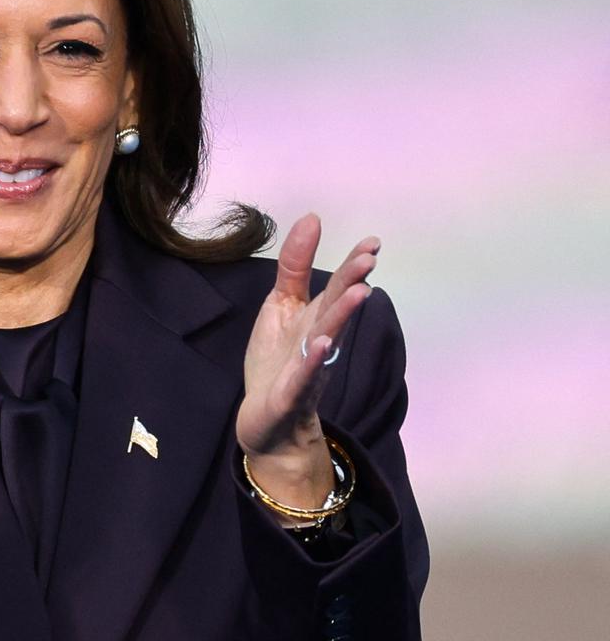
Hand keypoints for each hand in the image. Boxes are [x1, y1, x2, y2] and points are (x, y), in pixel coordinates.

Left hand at [234, 213, 377, 507]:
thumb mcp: (281, 305)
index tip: (373, 243)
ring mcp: (307, 368)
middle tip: (369, 259)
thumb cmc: (277, 361)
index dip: (354, 265)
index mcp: (316, 318)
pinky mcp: (290, 394)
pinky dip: (312, 361)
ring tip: (359, 292)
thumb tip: (312, 219)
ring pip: (327, 339)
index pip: (338, 287)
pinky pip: (304, 376)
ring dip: (342, 316)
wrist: (267, 421)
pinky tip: (321, 344)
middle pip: (337, 309)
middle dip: (352, 283)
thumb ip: (294, 266)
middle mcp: (318, 340)